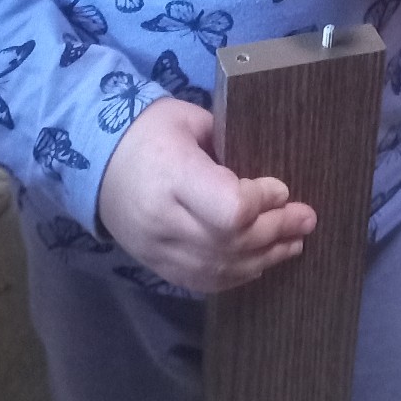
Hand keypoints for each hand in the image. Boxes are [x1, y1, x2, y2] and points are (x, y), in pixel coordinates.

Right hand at [97, 97, 316, 293]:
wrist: (93, 163)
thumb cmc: (145, 131)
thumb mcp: (186, 118)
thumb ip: (227, 142)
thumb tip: (264, 170)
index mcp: (172, 175)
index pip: (230, 208)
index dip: (263, 202)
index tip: (281, 188)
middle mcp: (165, 220)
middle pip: (233, 240)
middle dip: (277, 230)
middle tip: (307, 218)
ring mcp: (160, 250)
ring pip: (223, 268)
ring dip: (266, 256)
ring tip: (295, 242)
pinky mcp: (159, 267)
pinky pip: (206, 282)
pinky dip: (239, 274)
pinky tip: (262, 260)